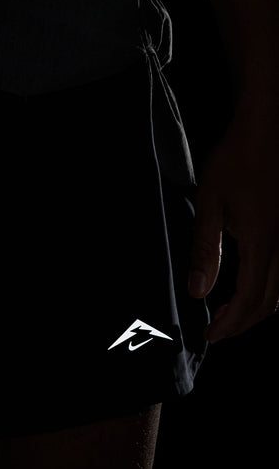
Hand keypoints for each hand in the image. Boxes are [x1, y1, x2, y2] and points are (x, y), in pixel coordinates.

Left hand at [187, 114, 278, 342]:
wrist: (262, 131)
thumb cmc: (233, 163)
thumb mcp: (209, 206)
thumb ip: (204, 250)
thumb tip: (199, 291)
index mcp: (260, 244)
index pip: (249, 299)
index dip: (230, 324)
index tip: (209, 337)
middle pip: (268, 302)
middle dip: (242, 323)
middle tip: (215, 331)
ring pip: (278, 290)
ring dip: (253, 309)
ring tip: (225, 314)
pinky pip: (278, 273)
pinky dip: (261, 291)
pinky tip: (240, 286)